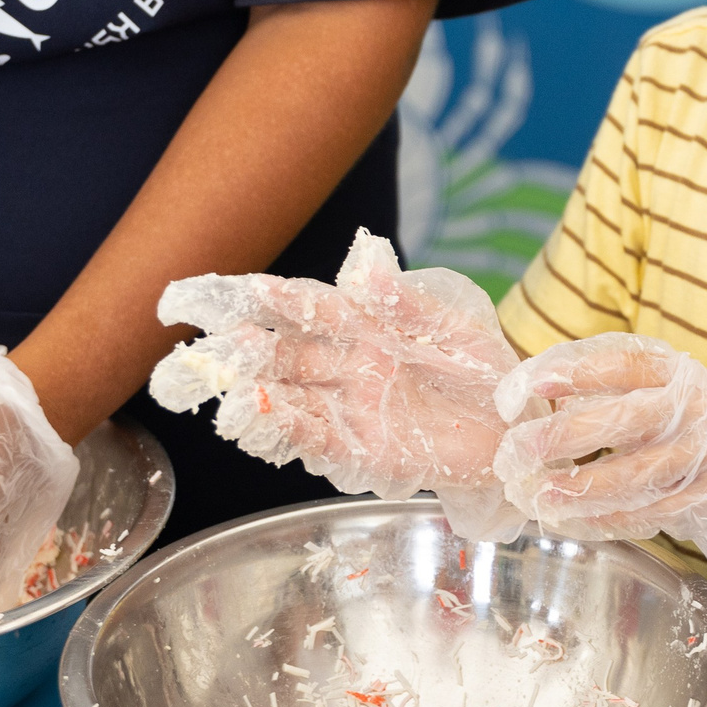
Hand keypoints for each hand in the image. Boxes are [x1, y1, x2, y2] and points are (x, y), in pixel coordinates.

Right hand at [152, 228, 532, 540]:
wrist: (523, 428)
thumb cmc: (487, 370)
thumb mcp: (454, 327)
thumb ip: (405, 301)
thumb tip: (363, 254)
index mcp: (360, 324)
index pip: (292, 305)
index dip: (243, 298)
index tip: (190, 296)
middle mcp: (343, 365)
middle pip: (273, 356)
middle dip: (226, 356)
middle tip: (183, 357)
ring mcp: (350, 409)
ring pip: (285, 401)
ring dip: (249, 400)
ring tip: (221, 397)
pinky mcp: (367, 452)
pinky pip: (318, 440)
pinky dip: (286, 432)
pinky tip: (255, 421)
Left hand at [492, 334, 706, 622]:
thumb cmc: (703, 420)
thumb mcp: (671, 387)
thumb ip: (614, 389)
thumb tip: (531, 400)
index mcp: (677, 371)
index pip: (616, 362)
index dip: (563, 373)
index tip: (516, 389)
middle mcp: (695, 408)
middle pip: (621, 419)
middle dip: (561, 436)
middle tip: (515, 450)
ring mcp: (706, 457)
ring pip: (634, 476)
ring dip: (580, 489)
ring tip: (537, 496)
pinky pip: (650, 515)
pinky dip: (606, 521)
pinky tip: (572, 522)